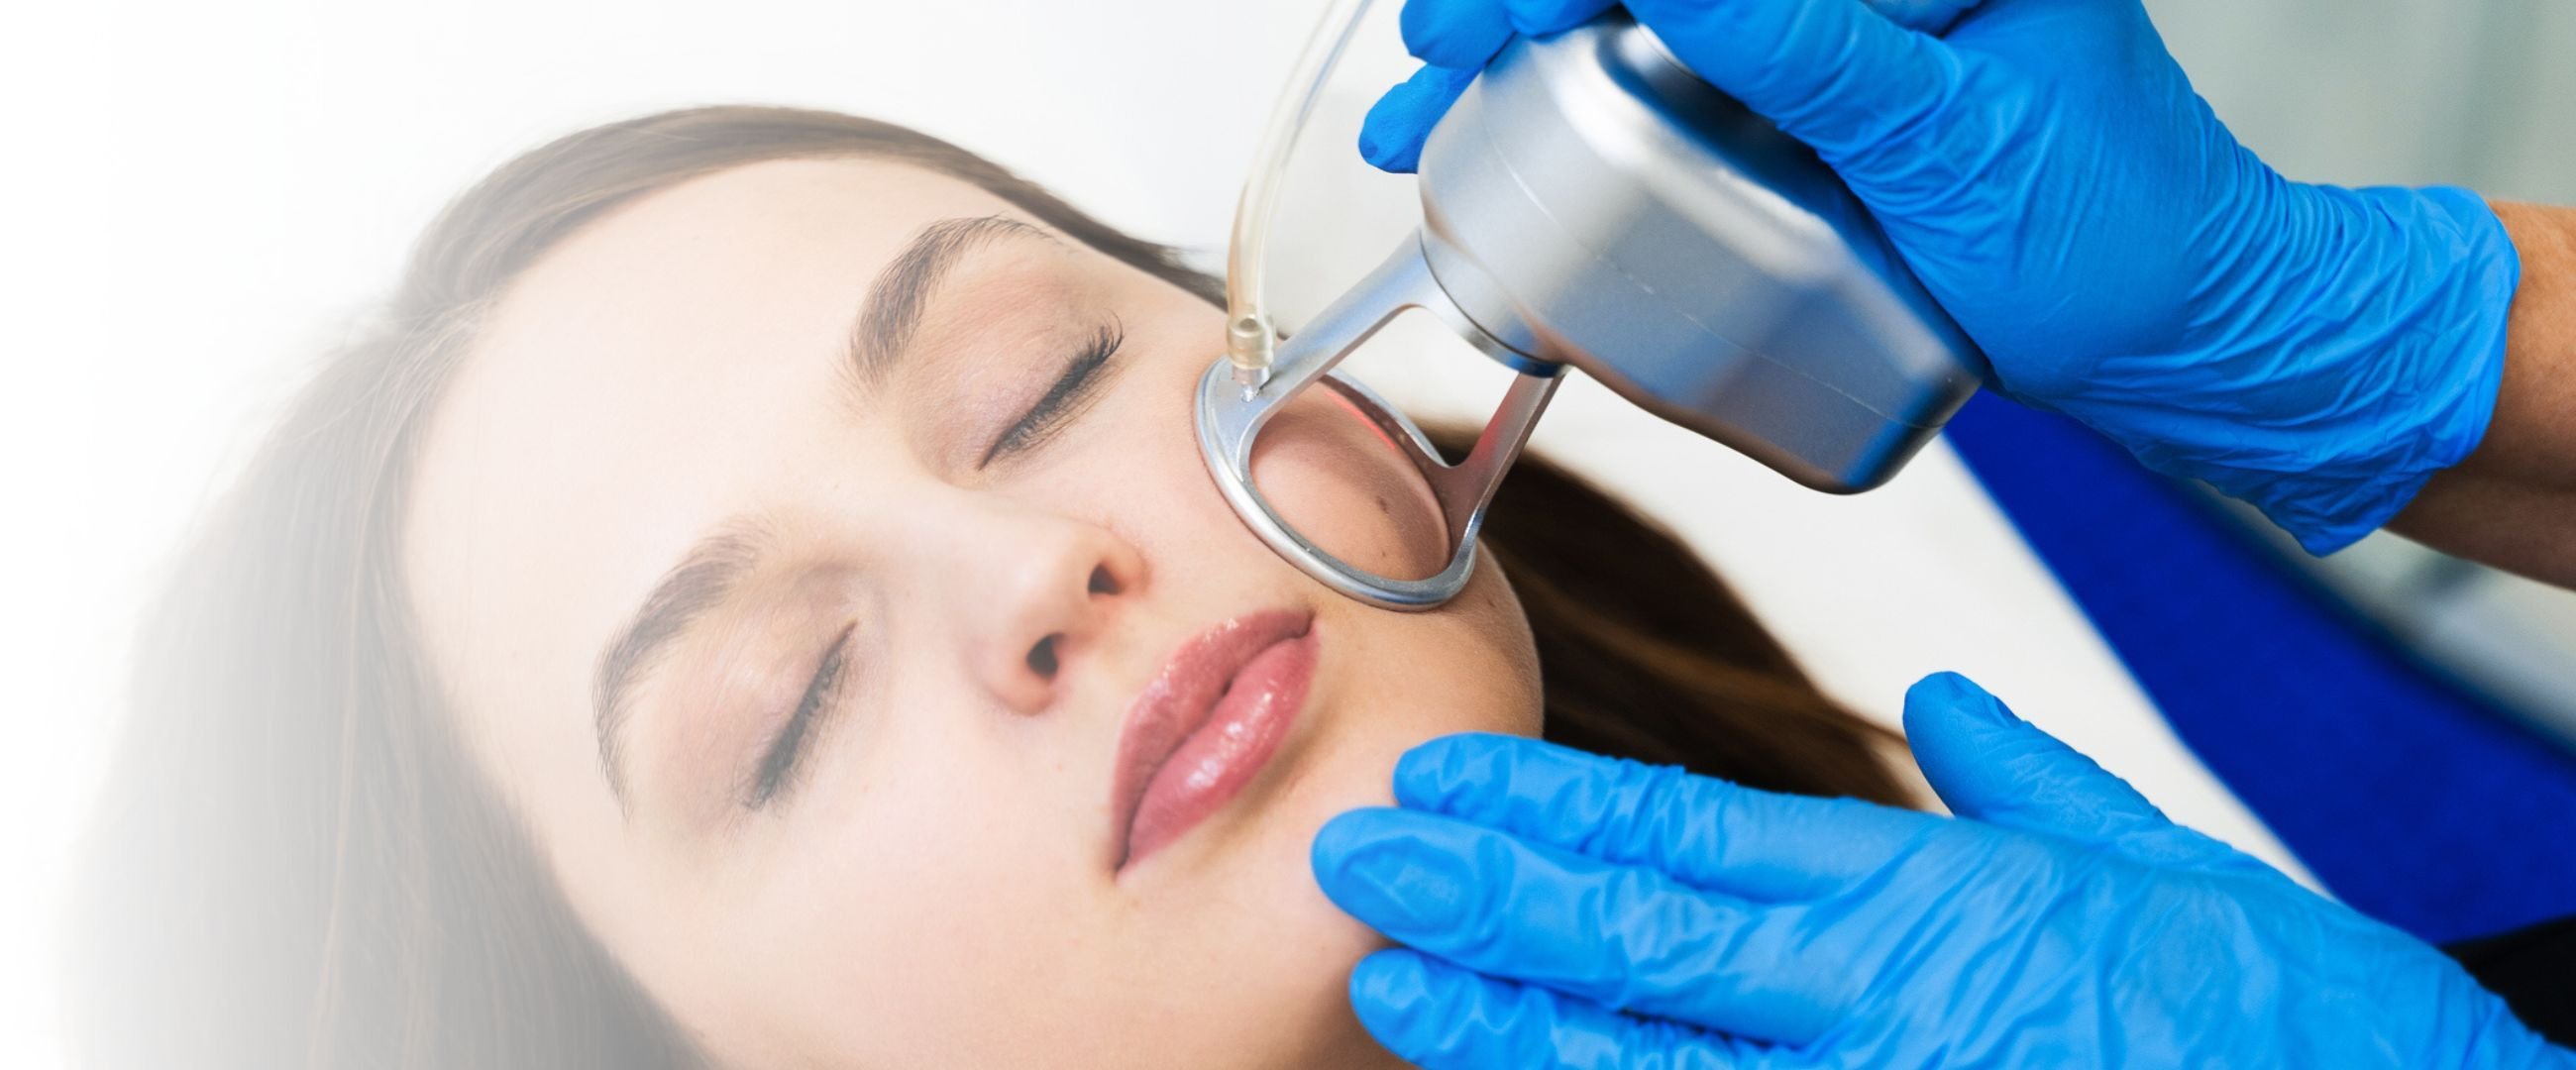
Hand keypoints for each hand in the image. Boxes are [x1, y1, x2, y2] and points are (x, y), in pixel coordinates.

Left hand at [1311, 673, 2569, 1067]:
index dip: (1551, 805)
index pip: (1692, 834)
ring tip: (1394, 981)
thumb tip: (1941, 702)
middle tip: (1358, 857)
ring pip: (1652, 1061)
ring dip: (1512, 1020)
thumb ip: (2027, 781)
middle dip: (1484, 895)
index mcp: (1929, 894)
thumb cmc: (2283, 1012)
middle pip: (1638, 936)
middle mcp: (1878, 995)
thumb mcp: (2157, 858)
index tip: (1445, 777)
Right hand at [1361, 0, 2519, 553]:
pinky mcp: (1829, 93)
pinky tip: (1516, 130)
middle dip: (1521, 7)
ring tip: (1431, 114)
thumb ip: (1808, 49)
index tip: (1477, 24)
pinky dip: (1595, 100)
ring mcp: (1847, 34)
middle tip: (1426, 67)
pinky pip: (1690, 71)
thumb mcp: (1951, 142)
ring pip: (1656, 18)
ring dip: (1531, 55)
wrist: (2184, 334)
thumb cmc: (2113, 238)